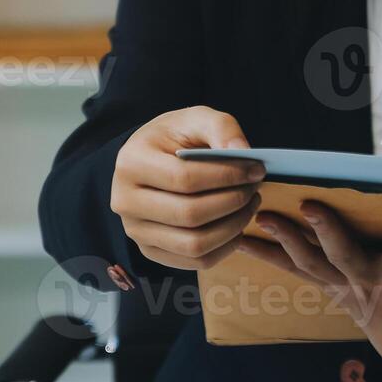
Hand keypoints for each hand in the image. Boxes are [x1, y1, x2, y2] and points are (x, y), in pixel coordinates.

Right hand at [111, 106, 264, 270]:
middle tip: (255, 189)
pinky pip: (195, 261)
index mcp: (131, 163)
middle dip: (233, 203)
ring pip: (194, 244)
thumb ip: (221, 128)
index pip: (184, 178)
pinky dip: (225, 248)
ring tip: (249, 206)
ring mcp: (135, 231)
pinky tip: (236, 226)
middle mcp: (125, 201)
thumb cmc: (175, 139)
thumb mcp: (196, 119)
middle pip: (189, 214)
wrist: (151, 160)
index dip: (227, 177)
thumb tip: (243, 153)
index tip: (257, 170)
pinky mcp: (151, 251)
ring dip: (233, 227)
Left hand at [239, 203, 381, 378]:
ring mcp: (345, 288)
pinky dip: (268, 255)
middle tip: (312, 207)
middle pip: (347, 259)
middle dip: (329, 234)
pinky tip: (239, 238)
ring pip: (312, 264)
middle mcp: (369, 287)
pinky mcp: (329, 286)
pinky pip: (294, 270)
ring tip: (262, 216)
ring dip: (286, 241)